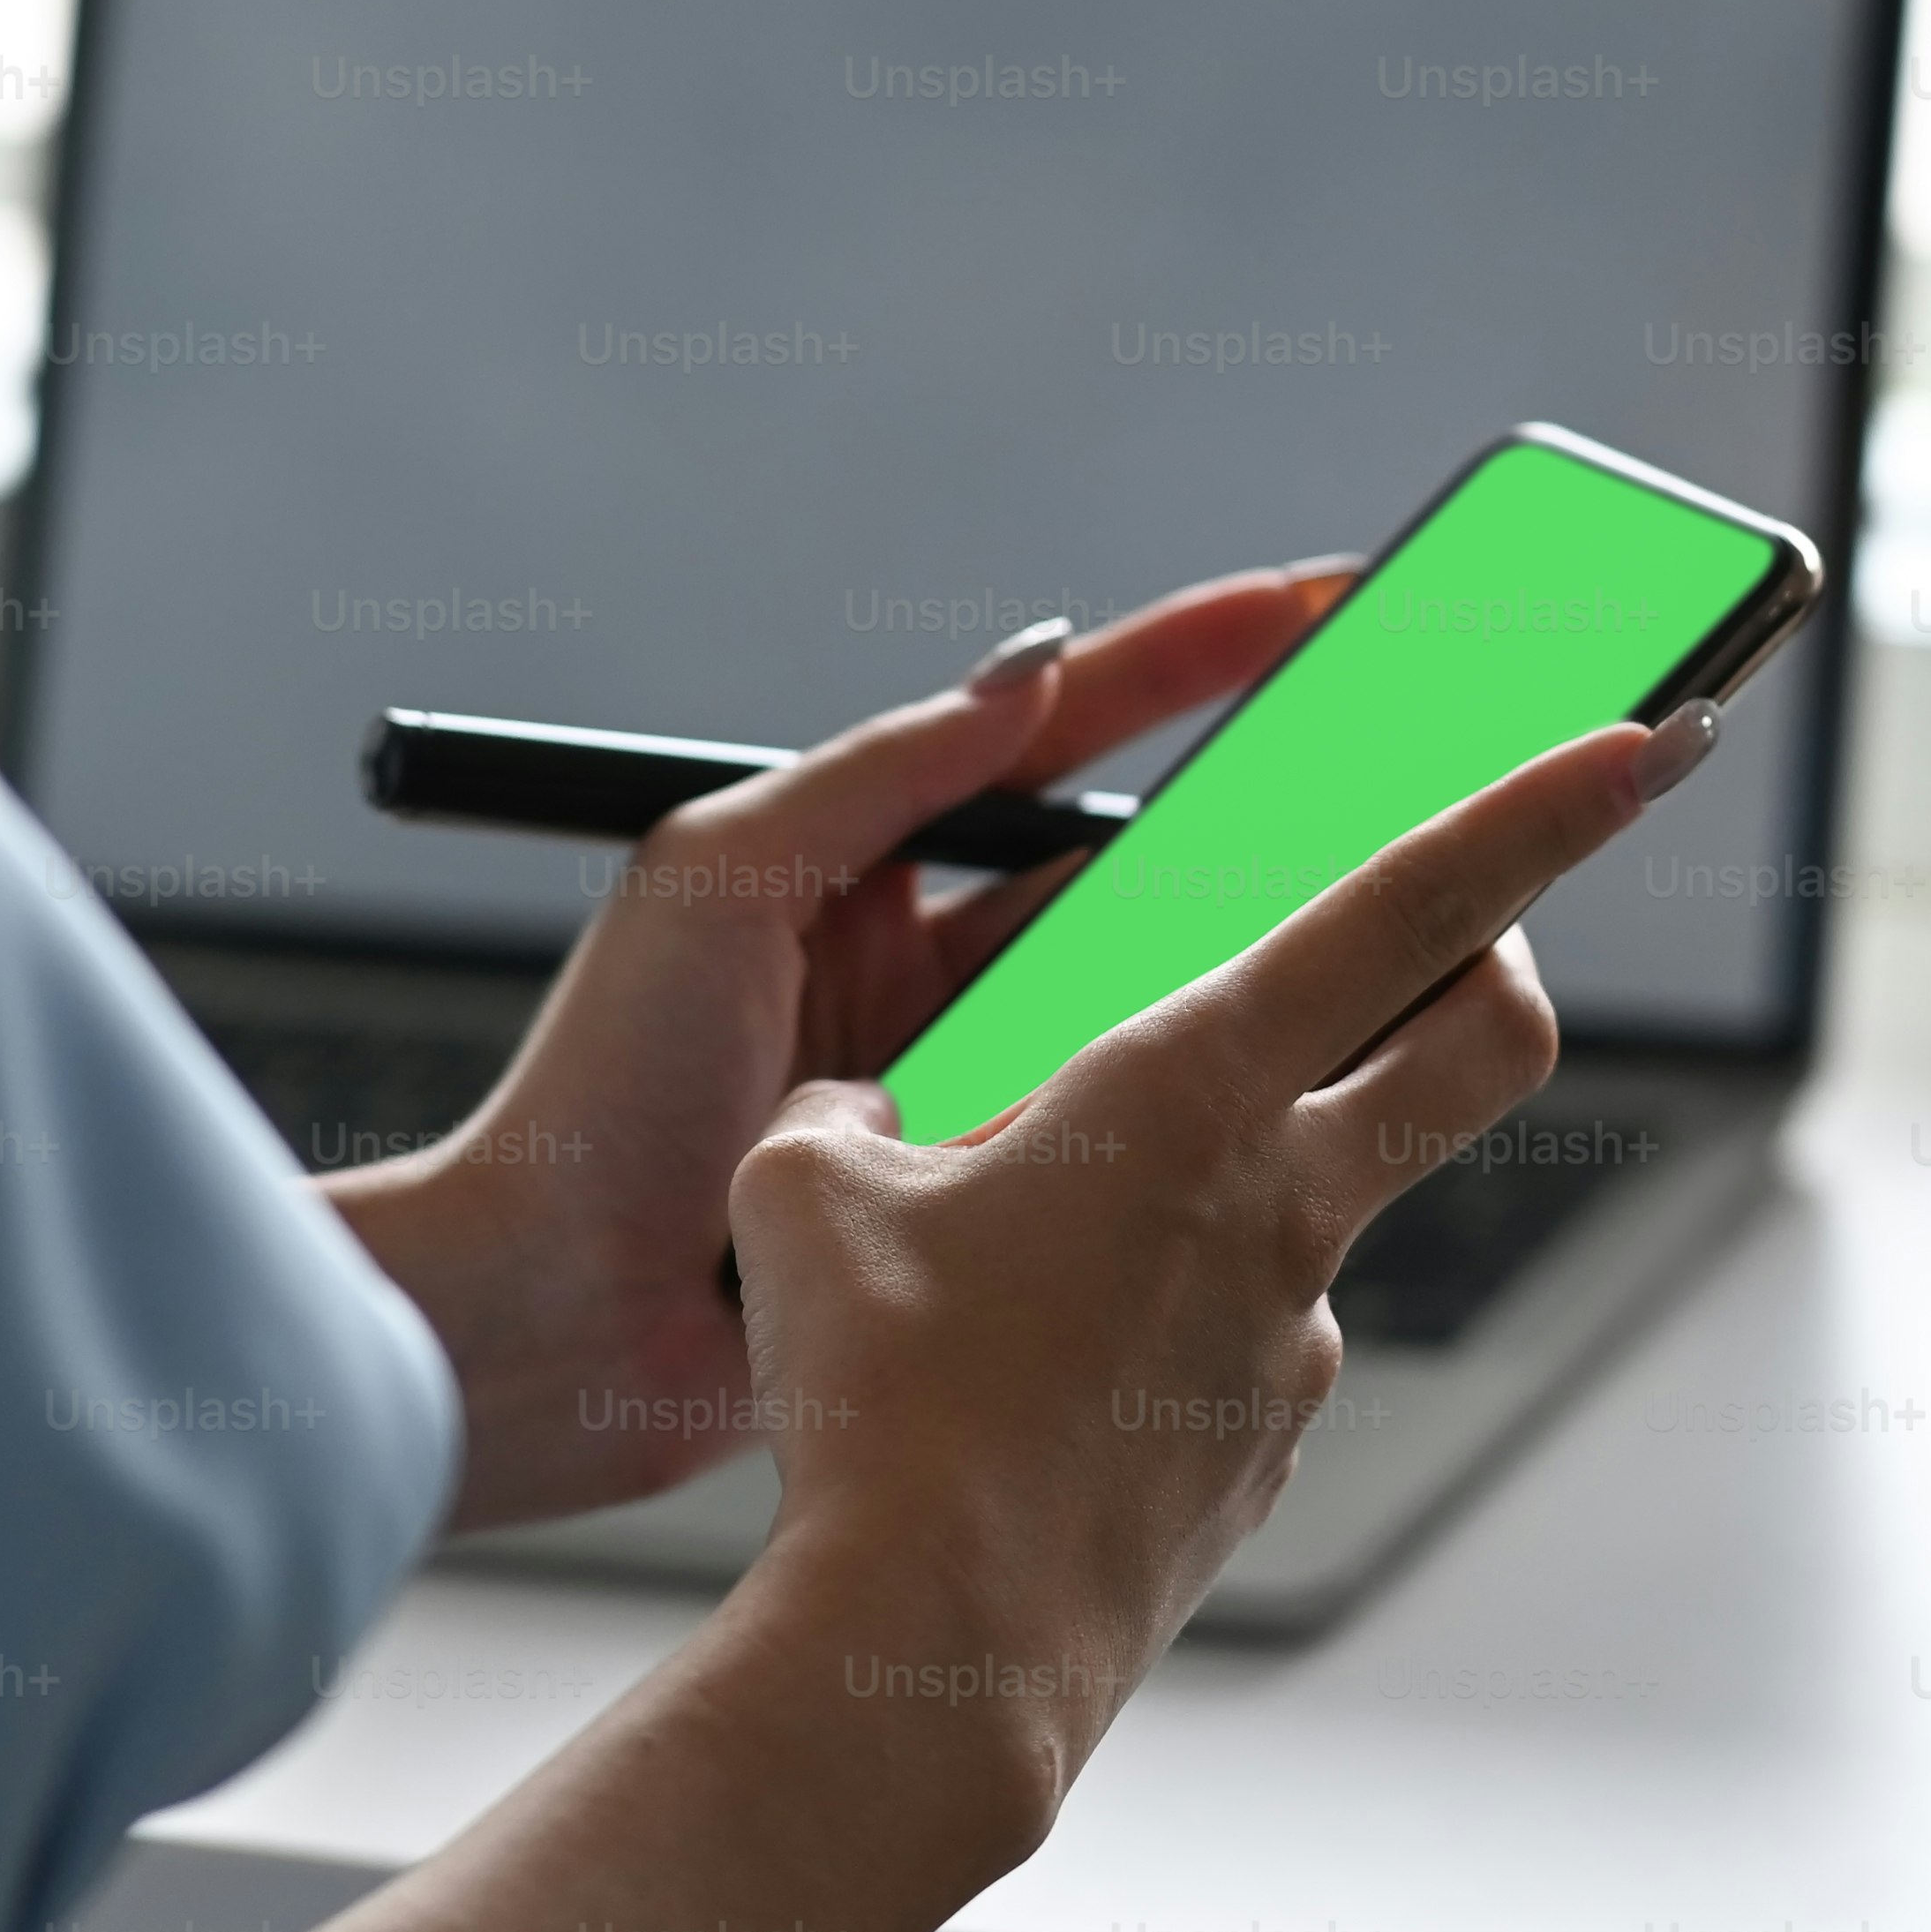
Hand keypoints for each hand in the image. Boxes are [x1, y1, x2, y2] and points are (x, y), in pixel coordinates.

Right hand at [28, 696, 1707, 1931]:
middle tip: (1448, 937)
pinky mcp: (1263, 1446)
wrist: (931, 1660)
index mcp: (1189, 1090)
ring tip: (1040, 1259)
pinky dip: (1164, 1326)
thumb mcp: (809, 1194)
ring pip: (1322, 1201)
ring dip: (1227, 1185)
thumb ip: (860, 1113)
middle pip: (1486, 1036)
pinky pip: (1237, 1339)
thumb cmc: (876, 1409)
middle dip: (1498, 958)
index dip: (1540, 806)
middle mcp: (1283, 1200)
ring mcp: (1292, 1334)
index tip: (1641, 738)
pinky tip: (1041, 1385)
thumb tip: (866, 1122)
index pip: (1413, 901)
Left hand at [321, 564, 1350, 1529]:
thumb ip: (881, 770)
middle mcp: (918, 957)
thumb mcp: (719, 875)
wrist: (534, 1327)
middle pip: (1127, 848)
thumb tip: (1030, 665)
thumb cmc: (588, 1096)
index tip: (1317, 603)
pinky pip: (1115, 1123)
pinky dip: (1190, 1094)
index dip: (1192, 657)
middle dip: (1260, 791)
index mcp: (857, 860)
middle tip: (1396, 741)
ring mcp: (956, 1074)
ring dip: (1241, 938)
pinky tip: (1280, 1062)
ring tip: (1374, 882)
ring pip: (1140, 985)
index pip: (1056, 726)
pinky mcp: (978, 1191)